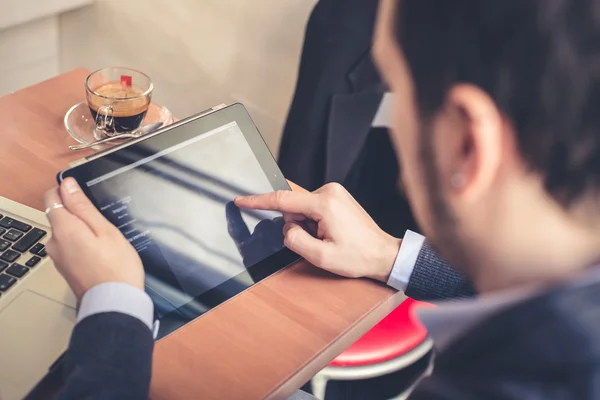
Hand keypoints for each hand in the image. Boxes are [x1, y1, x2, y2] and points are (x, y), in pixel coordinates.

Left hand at [44, 178, 144, 299]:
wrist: (114, 302)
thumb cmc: (115, 267)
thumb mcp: (104, 229)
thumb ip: (82, 206)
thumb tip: (67, 185)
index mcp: (63, 228)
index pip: (51, 196)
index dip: (66, 190)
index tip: (84, 193)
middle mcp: (54, 242)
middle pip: (60, 215)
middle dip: (78, 213)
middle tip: (104, 221)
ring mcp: (58, 257)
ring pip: (67, 232)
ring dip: (82, 230)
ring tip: (106, 240)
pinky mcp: (65, 268)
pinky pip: (71, 247)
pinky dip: (83, 245)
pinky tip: (101, 252)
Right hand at [234, 183, 400, 281]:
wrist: (382, 254)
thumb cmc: (358, 256)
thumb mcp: (321, 257)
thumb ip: (295, 241)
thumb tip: (287, 230)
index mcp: (325, 204)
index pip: (282, 200)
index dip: (258, 201)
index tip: (241, 200)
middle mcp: (329, 191)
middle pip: (293, 207)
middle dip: (297, 227)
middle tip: (319, 241)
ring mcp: (334, 192)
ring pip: (302, 208)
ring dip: (308, 225)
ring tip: (329, 238)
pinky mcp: (336, 196)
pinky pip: (312, 207)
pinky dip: (314, 221)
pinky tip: (329, 232)